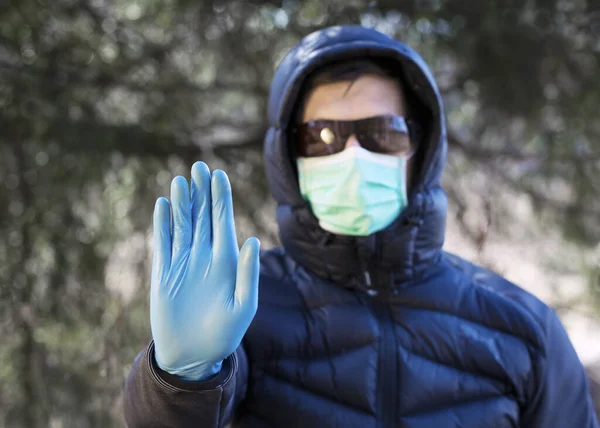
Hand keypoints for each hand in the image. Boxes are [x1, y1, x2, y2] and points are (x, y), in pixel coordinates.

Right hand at [150, 162, 259, 380]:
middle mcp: (204, 256)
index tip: (219, 175)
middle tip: (199, 167)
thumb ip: (249, 273)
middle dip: (202, 193)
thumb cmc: (224, 334)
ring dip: (182, 203)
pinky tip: (163, 205)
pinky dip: (162, 224)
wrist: (193, 356)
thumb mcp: (243, 305)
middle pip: (202, 217)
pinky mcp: (164, 273)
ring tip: (181, 181)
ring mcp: (183, 263)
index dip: (221, 199)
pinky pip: (163, 243)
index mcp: (226, 261)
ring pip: (182, 225)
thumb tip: (252, 240)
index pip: (223, 222)